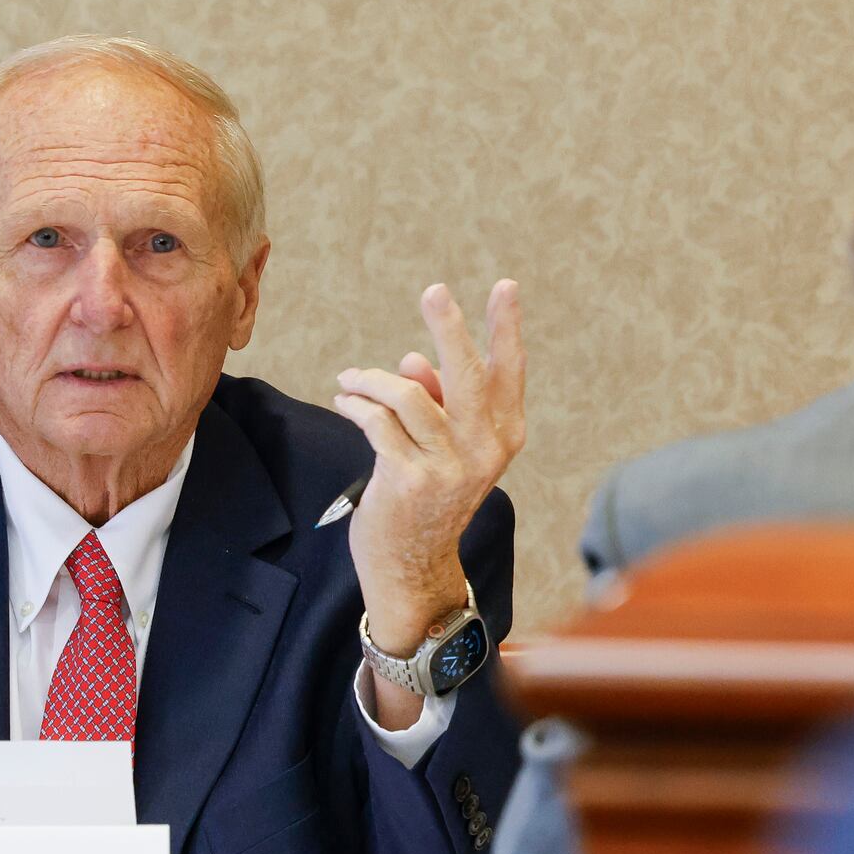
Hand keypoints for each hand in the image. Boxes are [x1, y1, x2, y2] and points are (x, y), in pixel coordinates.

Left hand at [333, 281, 525, 721]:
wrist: (410, 566)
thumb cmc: (424, 498)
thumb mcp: (441, 448)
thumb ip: (436, 402)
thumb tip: (413, 360)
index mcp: (502, 438)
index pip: (509, 374)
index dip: (506, 329)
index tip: (504, 287)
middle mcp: (483, 451)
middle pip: (468, 374)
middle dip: (451, 327)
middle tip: (435, 291)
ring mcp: (447, 468)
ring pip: (409, 395)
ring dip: (372, 380)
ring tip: (350, 379)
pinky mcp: (408, 480)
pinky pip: (378, 422)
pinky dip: (357, 403)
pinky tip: (344, 399)